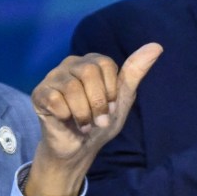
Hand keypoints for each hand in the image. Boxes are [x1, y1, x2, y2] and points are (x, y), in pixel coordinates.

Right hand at [29, 43, 161, 195]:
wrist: (79, 148)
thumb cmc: (100, 122)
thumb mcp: (122, 99)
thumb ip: (135, 72)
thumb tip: (156, 46)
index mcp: (91, 62)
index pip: (105, 64)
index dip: (111, 90)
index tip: (110, 107)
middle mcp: (70, 64)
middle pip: (89, 71)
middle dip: (98, 102)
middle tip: (99, 119)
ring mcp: (52, 78)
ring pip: (72, 88)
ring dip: (84, 114)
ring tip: (85, 124)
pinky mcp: (39, 94)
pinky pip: (55, 100)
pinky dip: (66, 116)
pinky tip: (66, 121)